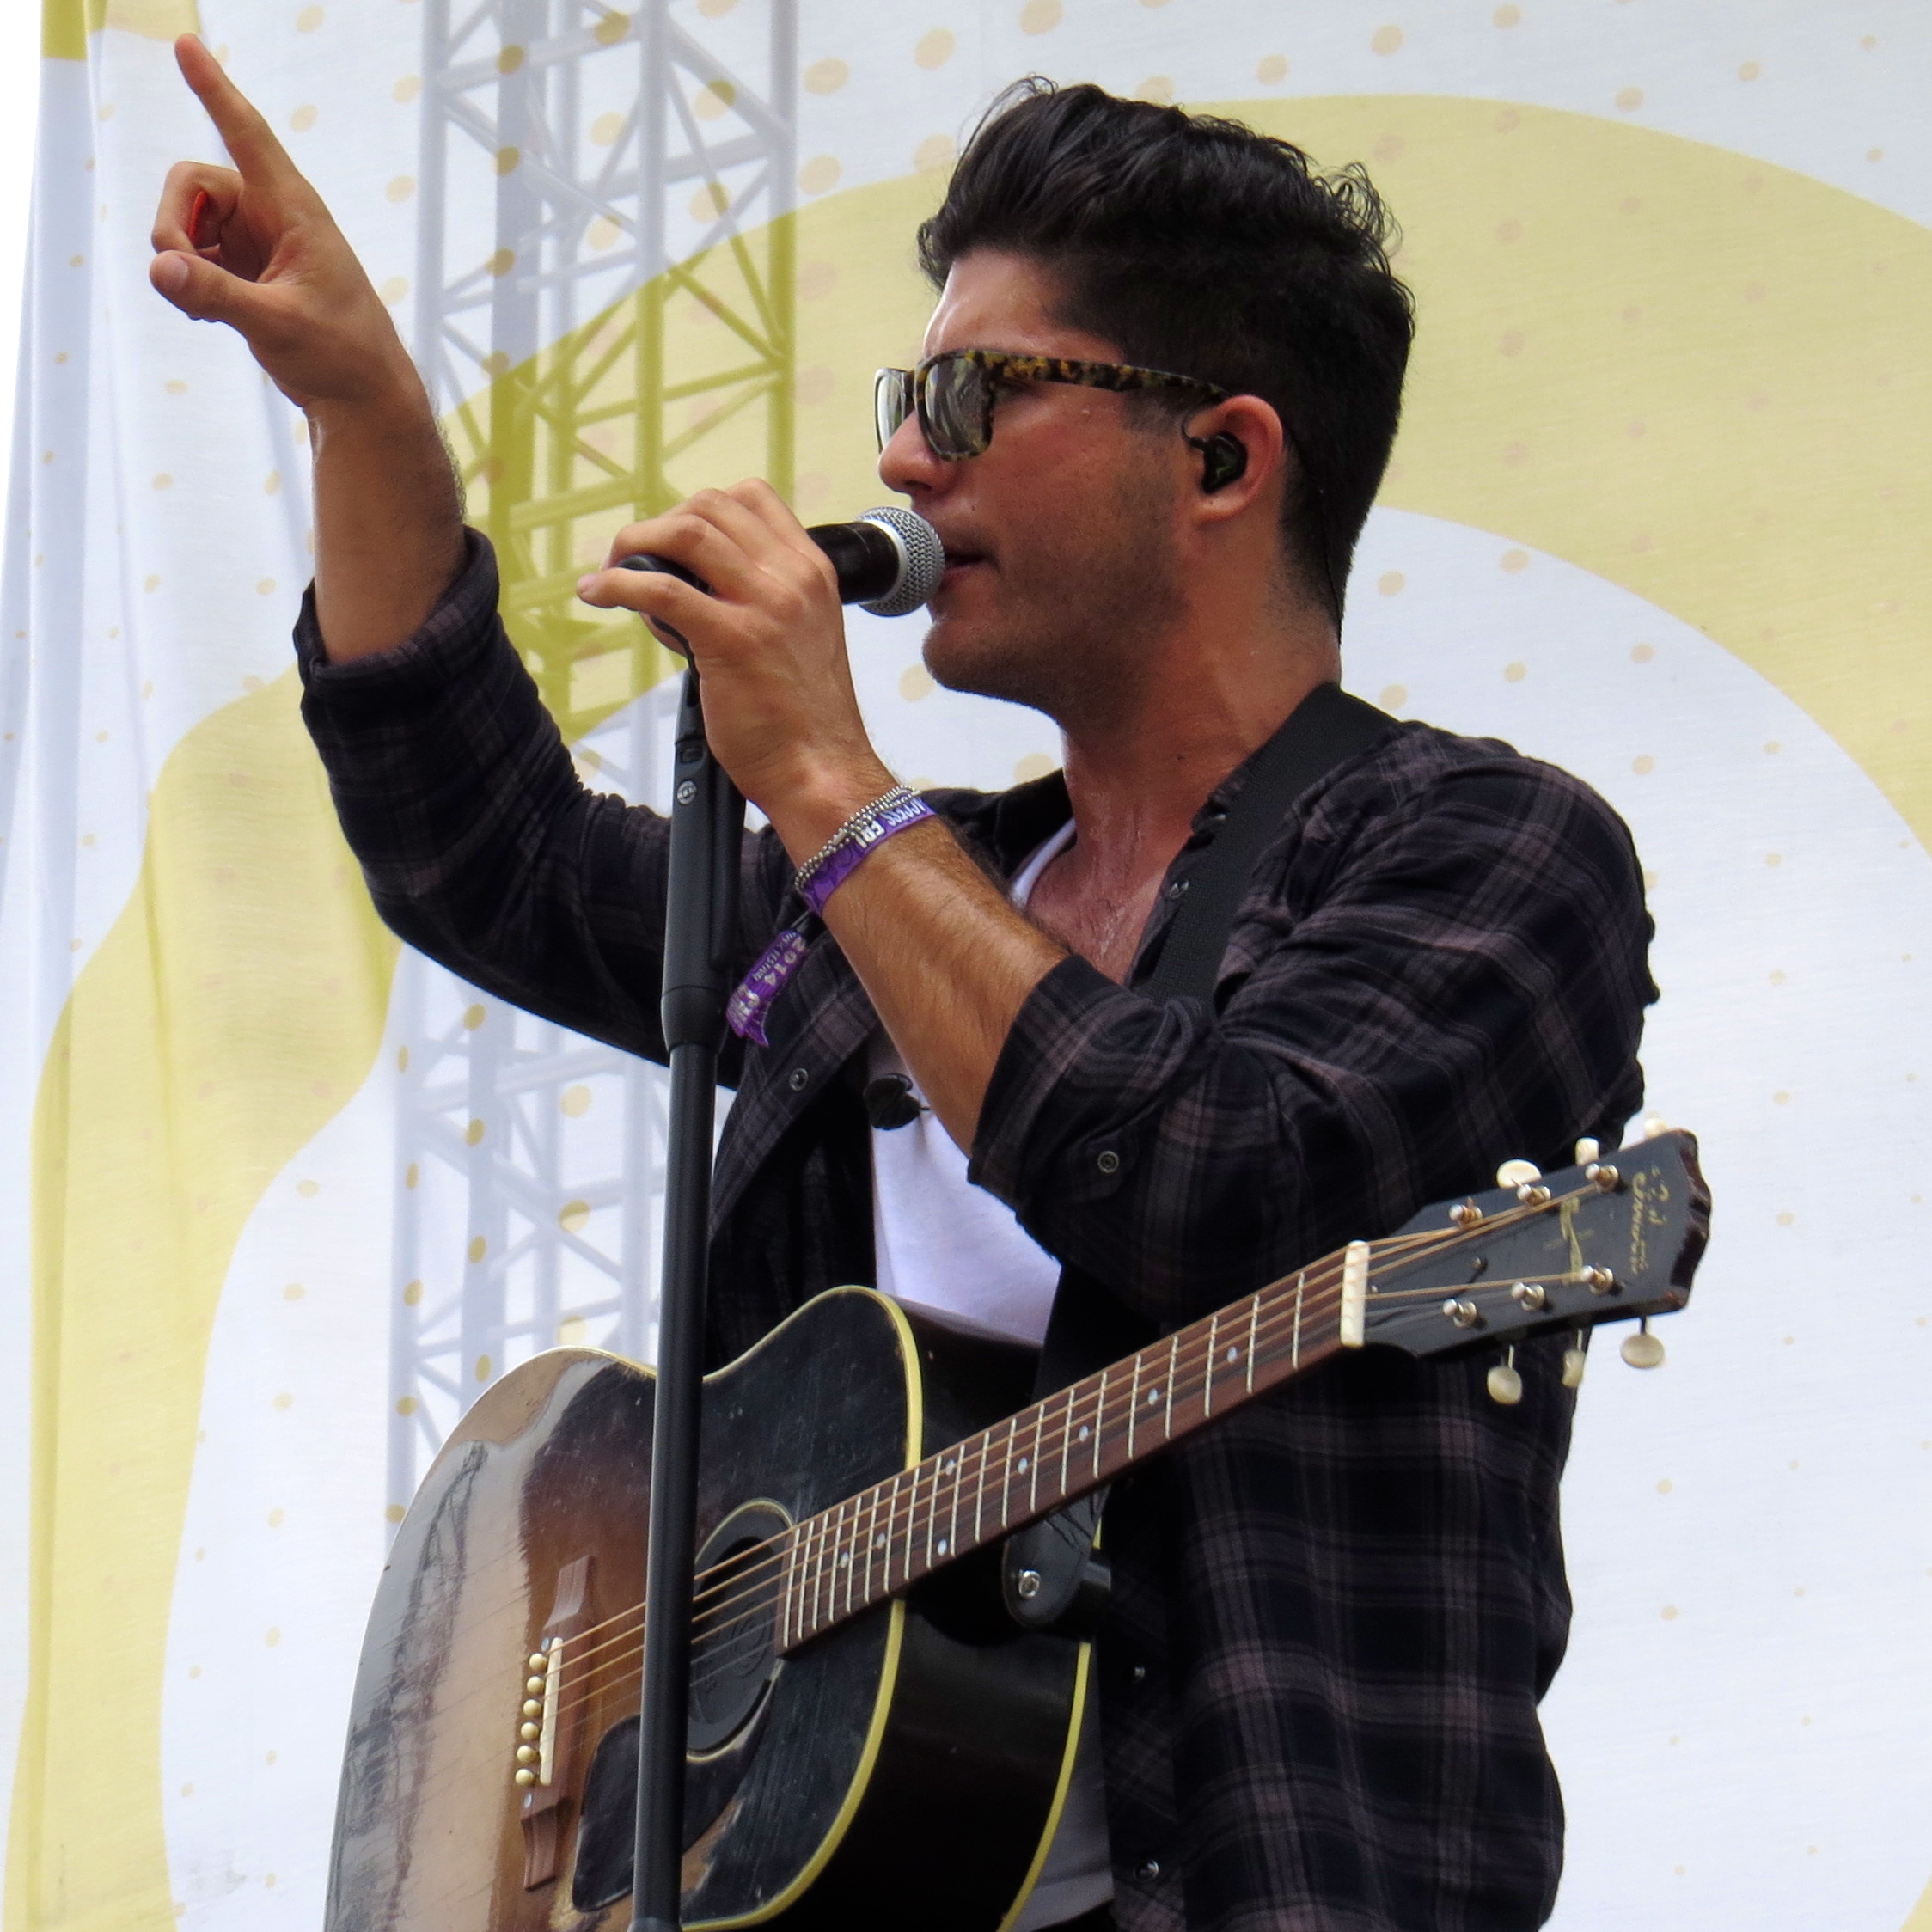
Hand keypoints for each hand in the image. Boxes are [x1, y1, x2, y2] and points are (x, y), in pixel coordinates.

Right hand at [148, 34, 420, 417]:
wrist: (362, 399)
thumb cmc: (339, 356)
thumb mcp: (277, 325)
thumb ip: (217, 294)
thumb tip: (159, 266)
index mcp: (295, 210)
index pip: (247, 134)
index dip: (215, 90)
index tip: (186, 43)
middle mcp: (272, 215)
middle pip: (190, 182)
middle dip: (171, 223)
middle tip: (177, 271)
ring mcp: (255, 241)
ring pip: (184, 221)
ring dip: (181, 258)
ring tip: (210, 308)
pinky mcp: (245, 268)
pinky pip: (191, 254)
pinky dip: (188, 278)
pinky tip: (209, 313)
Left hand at [575, 482, 896, 851]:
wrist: (822, 767)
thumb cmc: (806, 720)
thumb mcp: (800, 637)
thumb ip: (759, 602)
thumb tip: (689, 589)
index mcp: (811, 572)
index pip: (752, 497)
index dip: (700, 508)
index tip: (674, 538)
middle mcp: (792, 578)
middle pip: (709, 506)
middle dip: (660, 524)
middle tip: (634, 557)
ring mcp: (764, 606)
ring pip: (684, 533)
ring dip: (634, 543)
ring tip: (612, 571)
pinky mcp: (731, 640)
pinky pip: (660, 590)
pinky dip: (617, 584)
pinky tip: (598, 592)